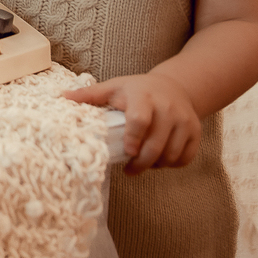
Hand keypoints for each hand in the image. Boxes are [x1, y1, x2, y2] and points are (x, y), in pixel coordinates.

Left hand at [64, 73, 200, 174]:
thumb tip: (62, 98)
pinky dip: (172, 164)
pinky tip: (160, 161)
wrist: (175, 87)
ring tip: (143, 163)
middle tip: (130, 170)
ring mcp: (184, 121)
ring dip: (156, 165)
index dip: (133, 138)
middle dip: (142, 162)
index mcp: (142, 96)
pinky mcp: (196, 132)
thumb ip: (89, 95)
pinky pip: (186, 157)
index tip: (127, 151)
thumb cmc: (136, 90)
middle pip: (156, 144)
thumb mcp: (114, 87)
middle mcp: (167, 108)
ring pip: (171, 154)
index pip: (139, 119)